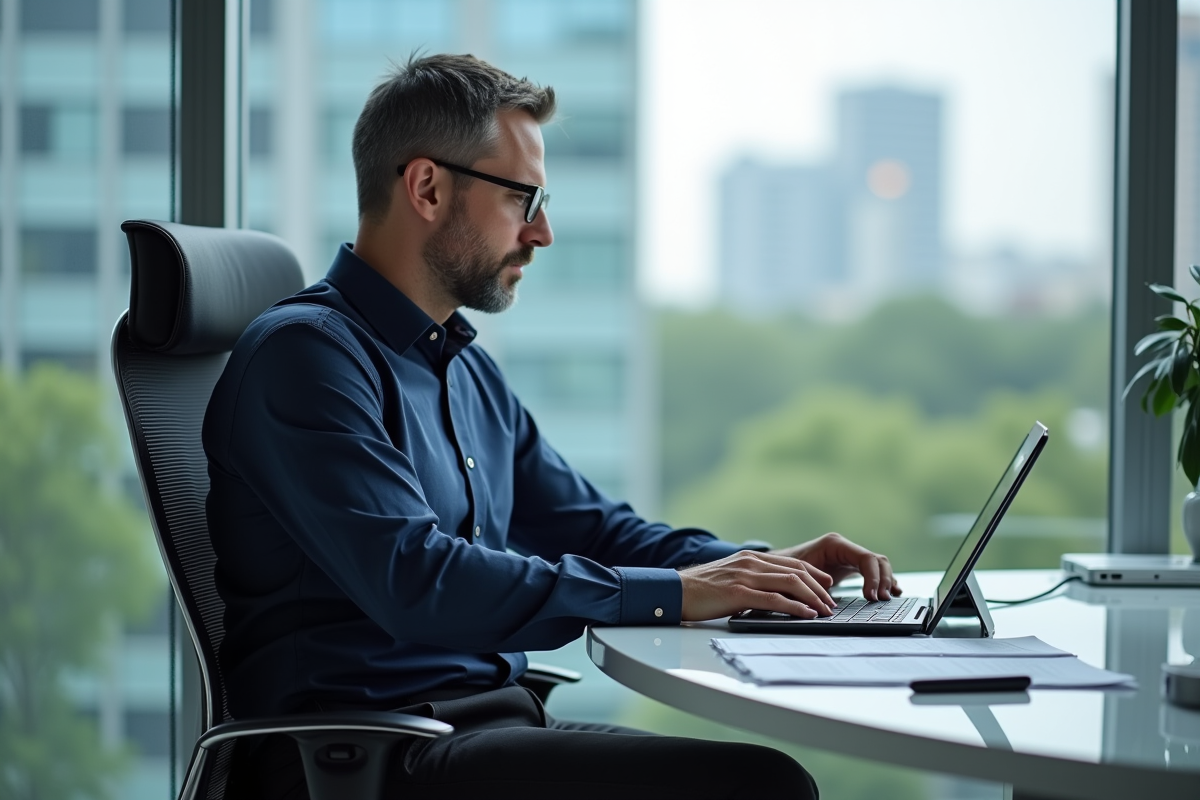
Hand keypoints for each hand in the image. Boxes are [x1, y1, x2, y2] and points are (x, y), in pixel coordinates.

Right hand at [678, 551, 836, 620]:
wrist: (673, 590)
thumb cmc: (701, 590)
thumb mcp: (731, 578)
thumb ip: (752, 580)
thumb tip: (774, 596)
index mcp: (750, 558)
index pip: (792, 563)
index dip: (814, 575)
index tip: (828, 588)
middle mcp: (751, 562)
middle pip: (797, 572)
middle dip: (819, 589)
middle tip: (832, 604)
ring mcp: (745, 576)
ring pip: (790, 583)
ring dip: (813, 598)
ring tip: (825, 611)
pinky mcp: (738, 593)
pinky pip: (774, 599)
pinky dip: (795, 607)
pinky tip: (806, 615)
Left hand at [772, 532, 900, 601]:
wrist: (776, 567)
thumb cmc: (784, 570)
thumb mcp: (799, 577)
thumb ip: (814, 586)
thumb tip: (828, 602)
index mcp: (835, 545)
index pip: (866, 558)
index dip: (873, 578)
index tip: (871, 597)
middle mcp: (845, 547)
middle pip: (877, 560)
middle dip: (883, 580)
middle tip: (881, 599)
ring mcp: (849, 556)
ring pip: (878, 565)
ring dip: (886, 581)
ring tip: (887, 598)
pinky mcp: (849, 566)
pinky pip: (872, 571)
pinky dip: (882, 580)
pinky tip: (893, 592)